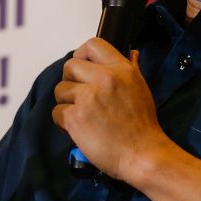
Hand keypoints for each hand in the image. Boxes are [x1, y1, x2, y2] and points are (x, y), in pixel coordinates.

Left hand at [51, 38, 168, 181]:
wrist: (143, 155)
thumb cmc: (143, 126)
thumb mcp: (141, 89)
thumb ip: (131, 69)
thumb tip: (131, 54)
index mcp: (121, 70)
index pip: (92, 45)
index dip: (82, 54)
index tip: (82, 67)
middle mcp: (103, 79)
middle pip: (69, 66)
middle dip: (70, 81)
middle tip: (80, 97)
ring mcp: (88, 97)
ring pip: (60, 90)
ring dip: (67, 103)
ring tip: (83, 116)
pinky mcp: (75, 117)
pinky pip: (56, 112)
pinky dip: (63, 122)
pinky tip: (79, 129)